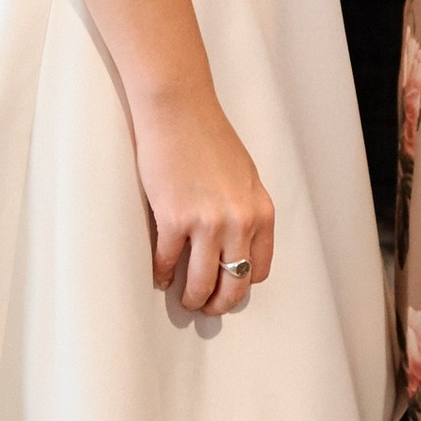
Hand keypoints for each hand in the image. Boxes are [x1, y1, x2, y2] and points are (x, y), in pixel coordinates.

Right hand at [133, 89, 274, 317]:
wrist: (180, 111)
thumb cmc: (210, 138)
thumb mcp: (245, 177)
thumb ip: (246, 211)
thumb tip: (235, 244)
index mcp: (261, 212)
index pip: (258, 269)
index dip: (242, 285)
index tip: (229, 289)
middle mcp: (240, 222)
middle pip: (233, 283)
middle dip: (219, 303)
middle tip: (208, 309)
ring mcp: (207, 223)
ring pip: (201, 282)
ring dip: (192, 298)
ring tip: (184, 300)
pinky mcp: (174, 219)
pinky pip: (167, 261)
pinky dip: (162, 273)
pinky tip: (159, 276)